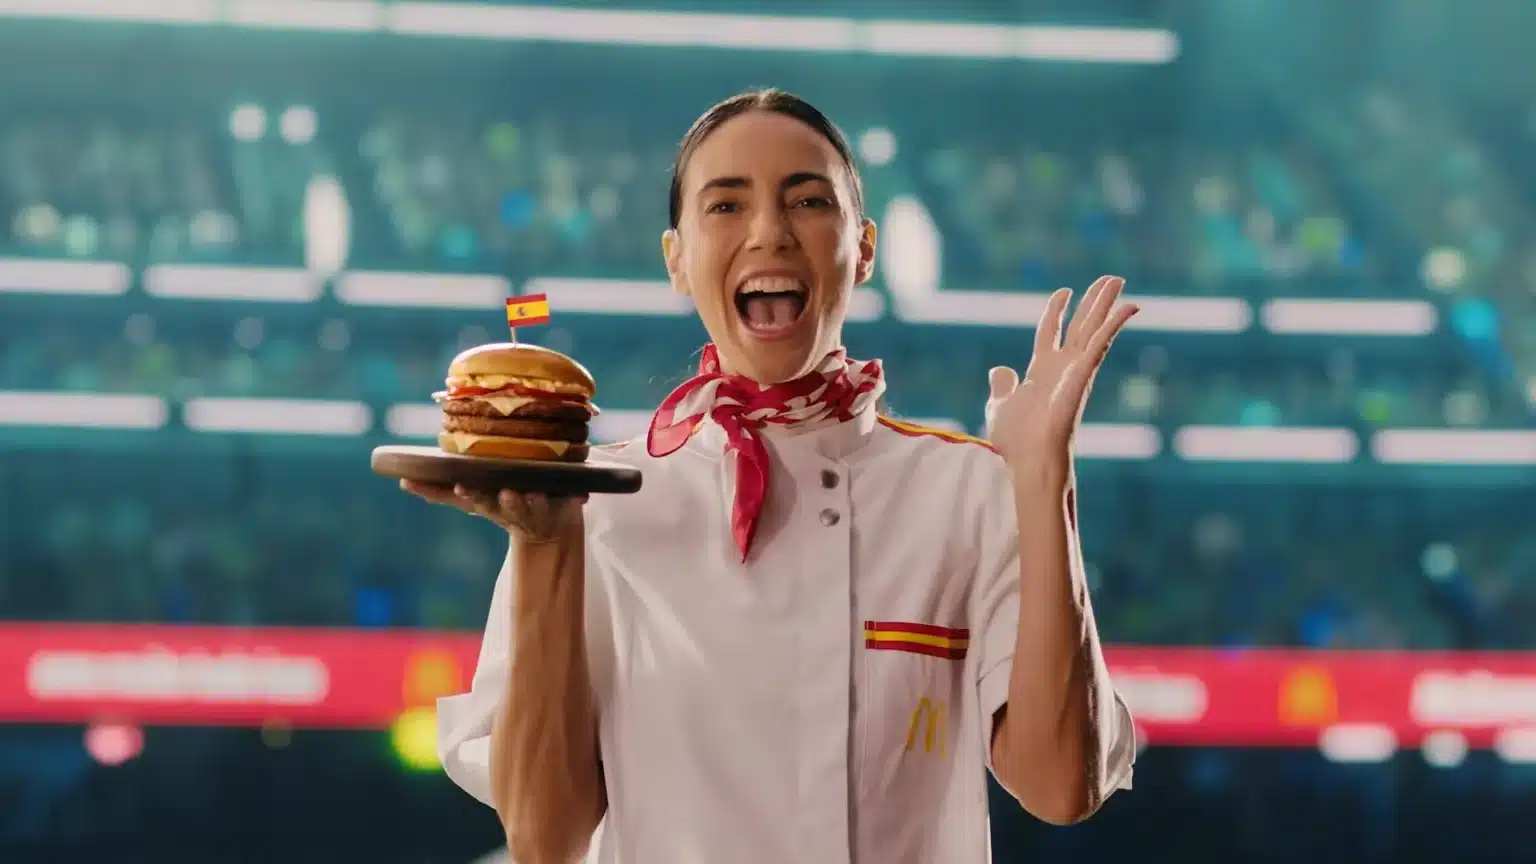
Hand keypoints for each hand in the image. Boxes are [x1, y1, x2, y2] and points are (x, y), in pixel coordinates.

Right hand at [400, 480, 585, 542]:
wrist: (551, 527)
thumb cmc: (506, 503)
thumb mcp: (475, 497)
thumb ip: (440, 491)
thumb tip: (401, 480)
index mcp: (486, 503)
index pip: (467, 499)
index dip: (458, 494)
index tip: (451, 486)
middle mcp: (508, 508)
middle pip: (496, 505)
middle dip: (490, 499)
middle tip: (486, 492)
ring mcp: (535, 510)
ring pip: (529, 507)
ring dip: (526, 502)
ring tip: (523, 494)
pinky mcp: (562, 506)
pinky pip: (569, 501)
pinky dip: (573, 499)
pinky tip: (578, 496)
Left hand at [985, 275, 1137, 469]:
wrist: (1028, 459)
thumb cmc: (1015, 440)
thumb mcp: (1000, 405)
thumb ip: (1002, 385)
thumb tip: (999, 370)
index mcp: (1041, 371)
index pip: (1050, 331)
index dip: (1056, 310)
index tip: (1064, 291)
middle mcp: (1062, 367)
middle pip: (1080, 325)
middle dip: (1093, 302)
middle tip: (1111, 279)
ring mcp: (1075, 370)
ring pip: (1094, 329)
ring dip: (1106, 304)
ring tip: (1118, 280)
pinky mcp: (1084, 375)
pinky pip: (1101, 344)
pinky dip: (1114, 325)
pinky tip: (1130, 307)